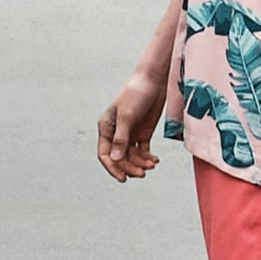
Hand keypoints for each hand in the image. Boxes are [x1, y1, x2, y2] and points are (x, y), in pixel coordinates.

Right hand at [95, 64, 168, 183]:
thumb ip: (121, 138)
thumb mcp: (127, 116)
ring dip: (141, 164)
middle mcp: (116, 133)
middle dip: (130, 167)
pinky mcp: (143, 133)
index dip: (112, 168)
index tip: (123, 178)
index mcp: (106, 127)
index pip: (105, 154)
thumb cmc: (136, 93)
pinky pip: (143, 152)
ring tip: (152, 164)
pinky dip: (148, 158)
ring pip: (132, 157)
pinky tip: (155, 160)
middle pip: (120, 159)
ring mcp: (130, 134)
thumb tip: (115, 159)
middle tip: (142, 173)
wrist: (154, 81)